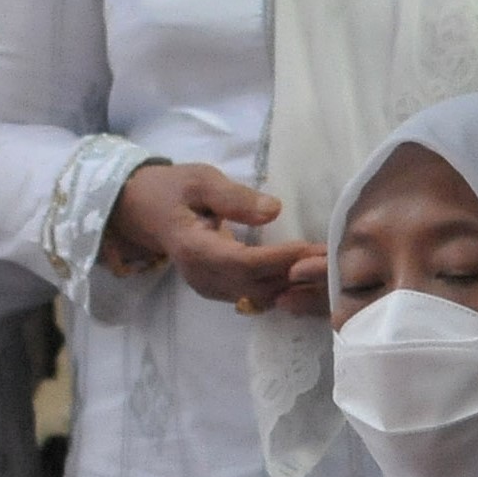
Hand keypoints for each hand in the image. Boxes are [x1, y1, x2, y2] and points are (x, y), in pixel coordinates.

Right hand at [102, 160, 328, 313]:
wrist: (143, 211)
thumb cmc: (173, 189)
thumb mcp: (200, 179)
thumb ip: (234, 197)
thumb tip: (274, 210)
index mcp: (195, 251)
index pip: (245, 263)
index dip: (280, 259)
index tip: (312, 246)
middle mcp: (204, 279)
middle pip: (258, 286)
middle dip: (296, 275)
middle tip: (334, 257)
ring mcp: (212, 289)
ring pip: (261, 296)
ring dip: (294, 284)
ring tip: (328, 264)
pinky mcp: (221, 290)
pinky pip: (257, 295)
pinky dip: (283, 286)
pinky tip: (307, 271)